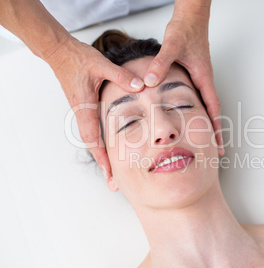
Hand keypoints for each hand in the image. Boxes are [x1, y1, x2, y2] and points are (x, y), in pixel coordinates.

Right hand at [46, 37, 143, 183]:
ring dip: (102, 156)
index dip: (102, 156)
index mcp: (85, 106)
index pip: (92, 137)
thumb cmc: (78, 58)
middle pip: (92, 144)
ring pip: (92, 139)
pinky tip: (110, 149)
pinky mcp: (85, 107)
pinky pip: (93, 130)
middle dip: (103, 164)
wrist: (61, 53)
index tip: (110, 173)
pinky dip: (101, 143)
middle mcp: (82, 112)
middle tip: (113, 183)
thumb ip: (121, 76)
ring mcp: (83, 111)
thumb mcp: (101, 65)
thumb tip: (141, 86)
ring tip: (113, 173)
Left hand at [144, 17, 224, 155]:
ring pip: (206, 104)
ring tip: (205, 138)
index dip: (215, 128)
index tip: (218, 145)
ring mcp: (200, 78)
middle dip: (214, 130)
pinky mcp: (194, 74)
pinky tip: (191, 116)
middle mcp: (204, 80)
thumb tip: (149, 83)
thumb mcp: (172, 46)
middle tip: (215, 149)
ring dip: (208, 121)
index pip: (213, 108)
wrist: (190, 18)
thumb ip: (160, 64)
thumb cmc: (185, 30)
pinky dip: (198, 109)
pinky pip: (198, 96)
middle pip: (213, 110)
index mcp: (203, 77)